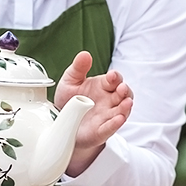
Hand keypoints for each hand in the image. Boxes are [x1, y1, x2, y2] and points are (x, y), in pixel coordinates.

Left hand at [55, 51, 132, 175]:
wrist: (59, 122)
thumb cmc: (69, 101)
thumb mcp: (70, 81)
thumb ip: (78, 68)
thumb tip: (85, 54)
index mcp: (103, 86)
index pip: (114, 80)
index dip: (115, 77)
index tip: (112, 76)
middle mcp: (109, 101)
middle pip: (123, 95)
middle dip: (125, 91)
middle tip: (121, 88)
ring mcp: (107, 116)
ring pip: (122, 111)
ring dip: (125, 107)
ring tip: (126, 103)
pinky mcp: (101, 131)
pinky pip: (111, 128)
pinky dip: (115, 124)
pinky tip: (118, 119)